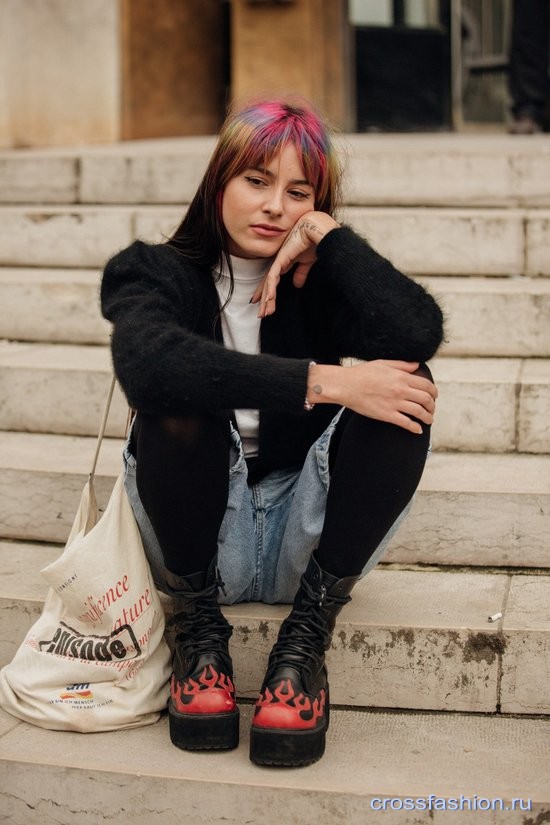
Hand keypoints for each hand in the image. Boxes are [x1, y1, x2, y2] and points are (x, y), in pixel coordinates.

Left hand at [251, 211, 338, 317]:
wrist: (317, 228)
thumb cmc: (313, 240)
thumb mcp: (306, 261)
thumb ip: (301, 273)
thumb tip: (297, 285)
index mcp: (284, 262)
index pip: (272, 279)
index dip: (267, 291)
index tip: (264, 303)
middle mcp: (279, 261)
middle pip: (268, 283)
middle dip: (265, 300)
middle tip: (261, 314)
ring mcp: (279, 260)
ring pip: (269, 283)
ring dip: (267, 299)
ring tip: (264, 312)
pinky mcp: (281, 259)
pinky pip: (273, 277)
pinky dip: (271, 289)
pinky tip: (268, 299)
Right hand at [310, 360, 437, 433]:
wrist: (345, 385)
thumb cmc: (362, 373)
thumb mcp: (384, 363)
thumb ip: (402, 365)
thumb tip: (417, 365)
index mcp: (402, 377)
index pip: (426, 386)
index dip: (434, 392)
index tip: (434, 396)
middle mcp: (401, 390)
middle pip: (426, 400)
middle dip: (432, 406)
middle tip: (431, 409)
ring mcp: (394, 403)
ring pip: (419, 412)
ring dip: (427, 417)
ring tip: (428, 420)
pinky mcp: (386, 415)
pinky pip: (406, 423)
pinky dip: (415, 428)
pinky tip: (417, 430)